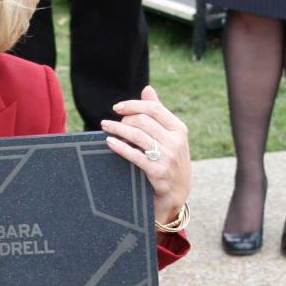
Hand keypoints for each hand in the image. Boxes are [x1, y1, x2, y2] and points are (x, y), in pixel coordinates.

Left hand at [102, 85, 192, 227]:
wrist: (176, 196)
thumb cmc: (170, 163)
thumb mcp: (169, 138)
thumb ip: (158, 114)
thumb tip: (147, 89)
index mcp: (179, 129)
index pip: (154, 109)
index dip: (133, 105)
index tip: (117, 107)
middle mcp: (176, 141)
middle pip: (144, 121)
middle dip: (124, 119)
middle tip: (111, 124)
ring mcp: (168, 157)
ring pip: (138, 135)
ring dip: (118, 129)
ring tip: (105, 127)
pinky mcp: (158, 172)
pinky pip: (135, 155)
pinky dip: (120, 146)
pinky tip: (110, 142)